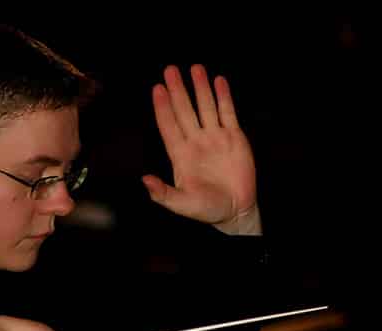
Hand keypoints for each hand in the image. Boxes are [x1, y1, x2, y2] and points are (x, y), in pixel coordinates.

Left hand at [143, 64, 260, 234]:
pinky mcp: (234, 138)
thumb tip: (145, 180)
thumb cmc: (207, 209)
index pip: (169, 125)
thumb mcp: (182, 204)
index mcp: (181, 154)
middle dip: (178, 90)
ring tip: (195, 69)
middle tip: (170, 70)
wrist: (236, 210)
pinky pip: (227, 113)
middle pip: (185, 110)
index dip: (163, 107)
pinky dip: (223, 97)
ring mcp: (215, 137)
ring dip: (200, 88)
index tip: (157, 89)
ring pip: (205, 107)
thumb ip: (163, 193)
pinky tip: (218, 82)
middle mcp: (196, 141)